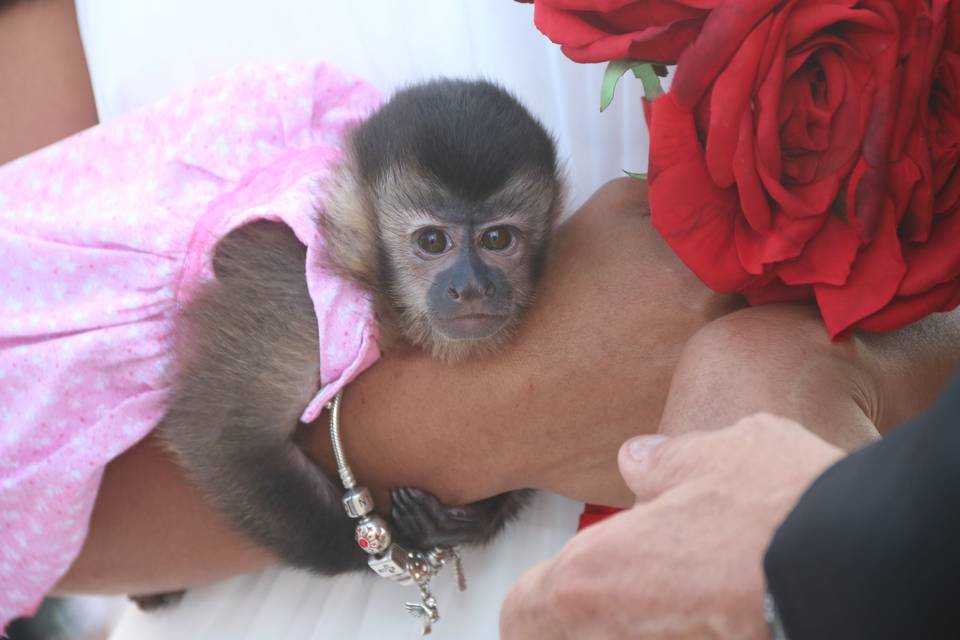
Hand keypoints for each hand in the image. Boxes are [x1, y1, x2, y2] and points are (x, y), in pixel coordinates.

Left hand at [500, 413, 842, 638]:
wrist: (864, 561)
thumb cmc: (780, 508)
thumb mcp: (715, 455)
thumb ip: (665, 464)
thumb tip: (641, 461)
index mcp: (596, 576)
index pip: (524, 612)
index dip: (533, 603)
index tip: (550, 592)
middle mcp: (620, 632)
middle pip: (569, 639)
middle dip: (584, 618)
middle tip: (616, 588)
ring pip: (622, 639)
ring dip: (628, 622)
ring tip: (665, 591)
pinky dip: (674, 626)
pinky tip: (707, 605)